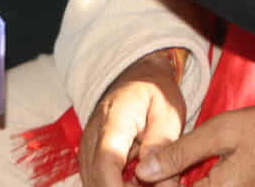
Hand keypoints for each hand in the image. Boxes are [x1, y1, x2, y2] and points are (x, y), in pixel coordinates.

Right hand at [79, 49, 187, 186]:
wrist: (137, 77)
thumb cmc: (155, 93)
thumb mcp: (168, 113)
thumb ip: (161, 146)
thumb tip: (156, 179)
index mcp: (114, 122)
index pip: (106, 163)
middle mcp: (92, 137)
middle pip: (96, 180)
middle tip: (156, 183)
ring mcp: (87, 149)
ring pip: (94, 183)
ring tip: (150, 180)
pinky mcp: (89, 157)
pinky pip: (97, 180)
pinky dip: (116, 185)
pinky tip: (138, 181)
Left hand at [134, 106, 254, 186]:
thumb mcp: (222, 130)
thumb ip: (181, 152)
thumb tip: (144, 170)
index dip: (159, 180)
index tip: (155, 165)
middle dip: (175, 182)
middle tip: (172, 164)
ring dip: (192, 183)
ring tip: (194, 165)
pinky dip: (210, 183)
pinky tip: (210, 172)